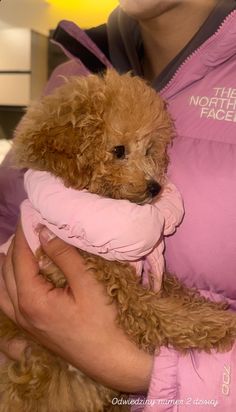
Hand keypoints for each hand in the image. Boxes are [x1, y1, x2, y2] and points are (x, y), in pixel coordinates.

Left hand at [0, 223, 152, 391]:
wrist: (115, 361)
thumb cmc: (106, 321)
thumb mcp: (88, 284)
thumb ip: (64, 256)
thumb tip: (44, 232)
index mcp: (32, 299)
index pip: (20, 257)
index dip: (23, 233)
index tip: (28, 212)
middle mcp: (22, 312)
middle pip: (6, 271)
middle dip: (15, 246)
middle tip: (28, 227)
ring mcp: (26, 325)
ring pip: (2, 289)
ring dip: (8, 266)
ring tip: (18, 249)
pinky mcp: (33, 332)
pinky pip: (8, 304)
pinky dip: (8, 286)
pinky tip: (17, 281)